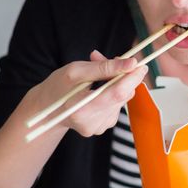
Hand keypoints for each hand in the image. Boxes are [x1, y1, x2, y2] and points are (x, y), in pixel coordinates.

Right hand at [22, 50, 147, 136]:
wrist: (48, 109)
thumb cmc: (58, 86)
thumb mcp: (76, 70)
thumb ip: (104, 67)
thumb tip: (131, 63)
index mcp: (82, 109)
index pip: (116, 93)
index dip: (132, 77)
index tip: (140, 63)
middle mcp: (92, 123)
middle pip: (122, 96)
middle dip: (123, 76)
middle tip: (113, 60)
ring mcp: (99, 128)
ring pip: (122, 100)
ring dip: (117, 83)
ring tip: (98, 77)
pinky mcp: (103, 127)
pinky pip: (117, 106)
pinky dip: (113, 93)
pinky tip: (99, 90)